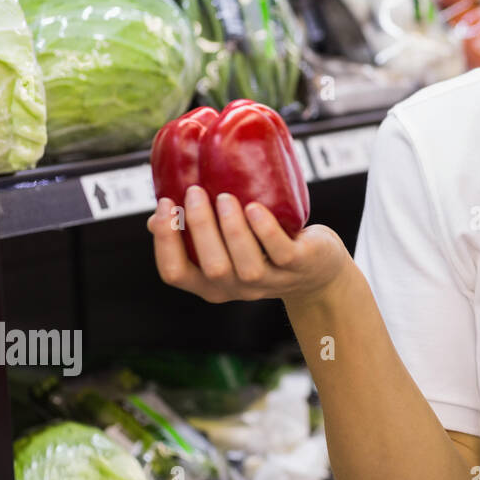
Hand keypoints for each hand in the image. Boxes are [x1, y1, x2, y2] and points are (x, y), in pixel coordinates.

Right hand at [148, 184, 350, 308]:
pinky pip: (280, 252)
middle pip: (211, 267)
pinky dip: (265, 230)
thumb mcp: (228, 246)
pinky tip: (255, 208)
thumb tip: (160, 210)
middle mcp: (237, 288)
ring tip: (226, 196)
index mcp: (211, 284)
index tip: (165, 206)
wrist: (318, 270)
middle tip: (195, 191)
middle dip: (200, 227)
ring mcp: (270, 281)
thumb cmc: (264, 248)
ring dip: (232, 228)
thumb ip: (196, 232)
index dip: (164, 241)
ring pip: (245, 264)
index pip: (175, 273)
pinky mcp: (298, 265)